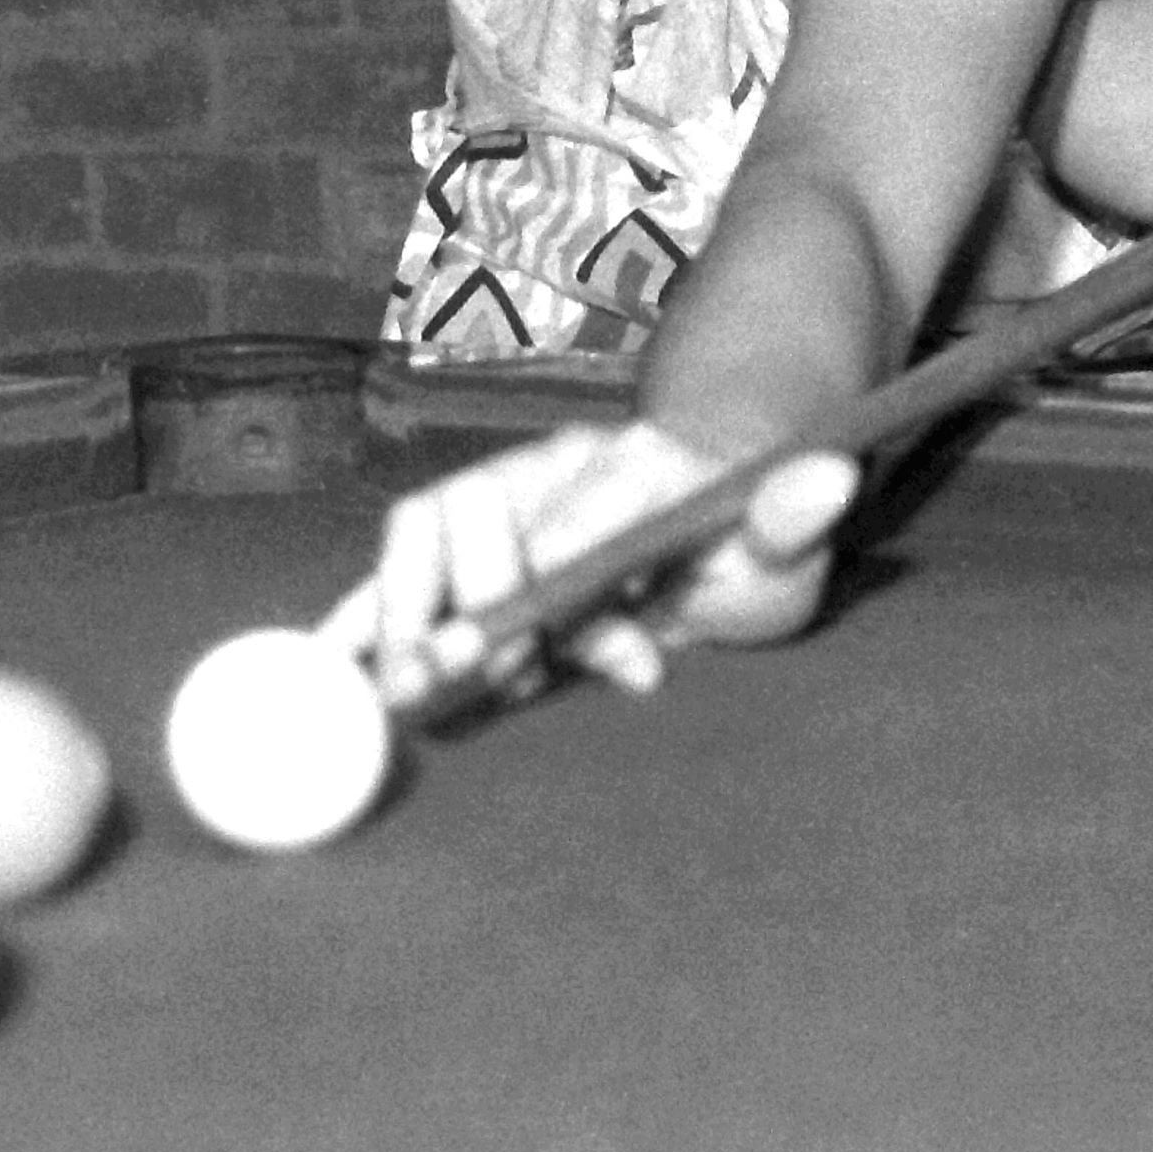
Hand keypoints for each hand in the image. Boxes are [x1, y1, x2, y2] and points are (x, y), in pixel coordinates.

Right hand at [316, 422, 860, 711]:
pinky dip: (359, 614)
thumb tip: (829, 477)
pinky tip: (324, 666)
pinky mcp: (464, 539)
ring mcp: (502, 493)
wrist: (713, 471)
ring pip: (424, 526)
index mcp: (637, 462)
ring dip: (412, 611)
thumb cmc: (749, 525)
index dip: (583, 584)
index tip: (596, 656)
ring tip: (418, 689)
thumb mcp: (792, 531)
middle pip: (482, 508)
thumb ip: (795, 515)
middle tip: (500, 676)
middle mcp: (555, 464)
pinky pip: (396, 567)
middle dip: (484, 600)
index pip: (592, 513)